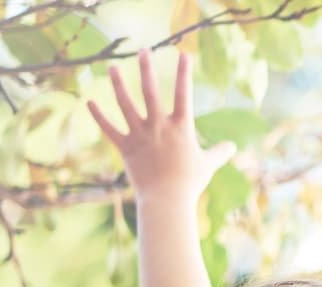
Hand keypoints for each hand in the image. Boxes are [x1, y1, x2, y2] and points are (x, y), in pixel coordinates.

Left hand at [88, 50, 235, 203]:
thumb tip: (232, 147)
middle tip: (143, 51)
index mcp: (181, 128)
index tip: (183, 54)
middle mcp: (159, 127)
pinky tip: (89, 102)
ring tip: (111, 67)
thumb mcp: (208, 165)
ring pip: (126, 104)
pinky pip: (110, 129)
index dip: (184, 73)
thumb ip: (219, 153)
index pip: (184, 94)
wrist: (167, 201)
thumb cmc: (190, 183)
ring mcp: (141, 136)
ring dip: (118, 84)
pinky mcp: (126, 148)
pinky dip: (99, 116)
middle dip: (146, 69)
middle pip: (151, 91)